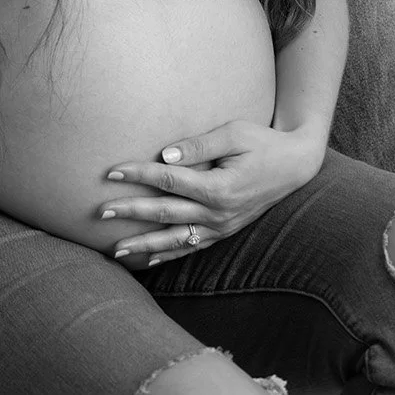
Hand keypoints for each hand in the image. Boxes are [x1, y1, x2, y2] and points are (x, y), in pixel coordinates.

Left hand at [97, 120, 325, 267]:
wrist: (294, 166)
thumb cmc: (262, 142)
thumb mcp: (233, 133)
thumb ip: (198, 145)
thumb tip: (164, 154)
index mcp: (218, 187)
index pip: (168, 180)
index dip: (138, 174)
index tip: (111, 172)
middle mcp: (218, 213)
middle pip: (165, 213)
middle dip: (131, 212)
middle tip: (101, 212)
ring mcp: (221, 227)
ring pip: (175, 240)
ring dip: (144, 245)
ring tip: (115, 250)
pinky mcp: (224, 231)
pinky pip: (192, 247)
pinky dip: (169, 255)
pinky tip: (149, 260)